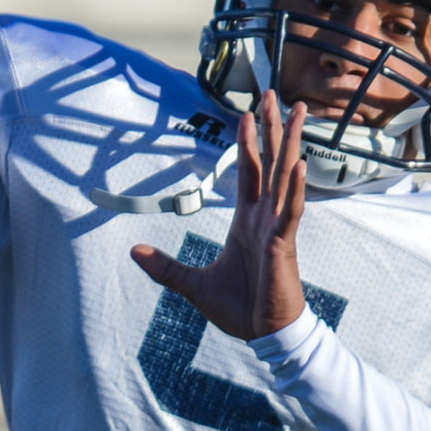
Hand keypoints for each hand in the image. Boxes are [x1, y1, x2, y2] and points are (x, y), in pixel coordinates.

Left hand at [131, 94, 306, 341]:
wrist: (263, 335)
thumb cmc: (239, 309)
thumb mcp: (192, 284)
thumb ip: (165, 266)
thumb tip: (133, 251)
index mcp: (248, 221)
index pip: (250, 172)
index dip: (248, 142)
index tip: (246, 113)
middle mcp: (265, 218)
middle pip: (270, 163)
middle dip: (272, 129)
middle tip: (274, 95)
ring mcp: (277, 228)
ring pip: (285, 177)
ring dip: (289, 144)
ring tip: (295, 113)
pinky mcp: (283, 246)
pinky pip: (290, 212)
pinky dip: (293, 189)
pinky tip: (297, 166)